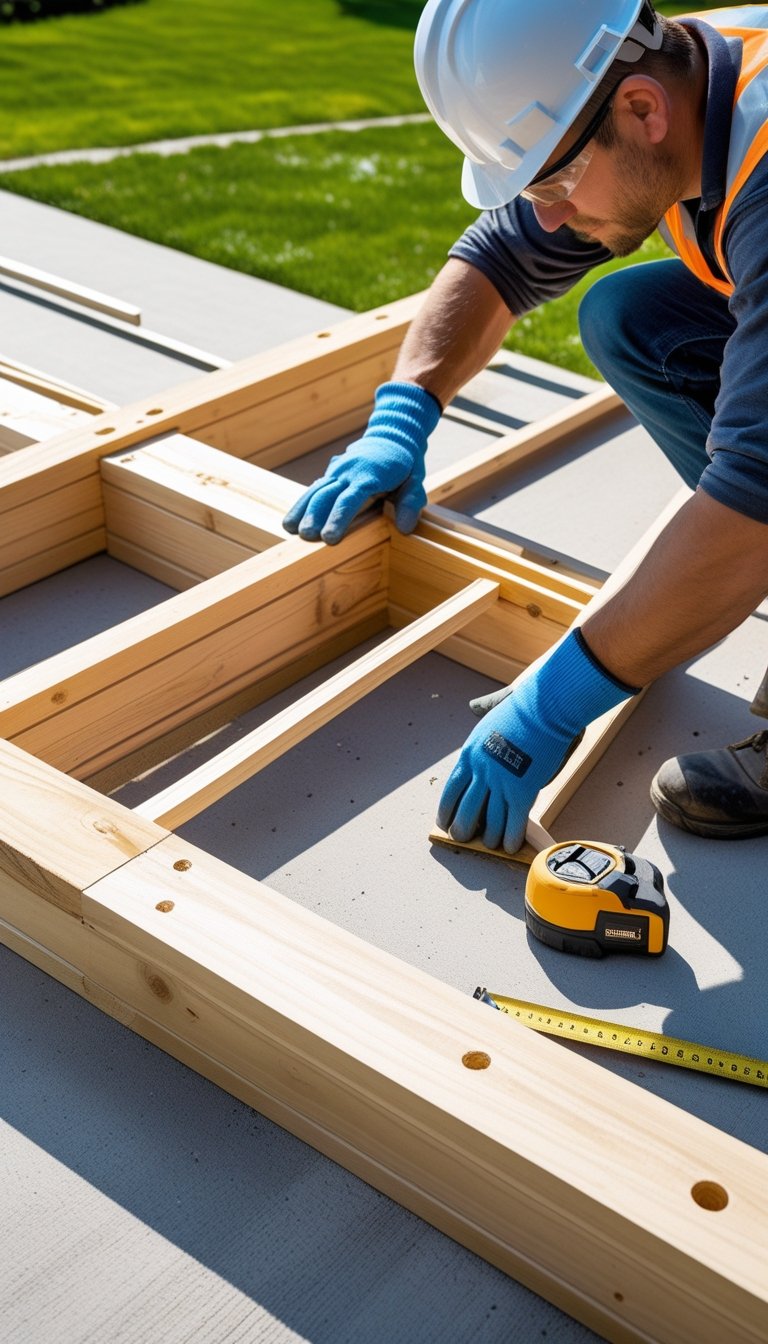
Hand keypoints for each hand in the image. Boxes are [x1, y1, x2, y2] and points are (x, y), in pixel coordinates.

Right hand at [282, 381, 440, 543]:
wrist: (391, 434)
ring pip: (315, 490)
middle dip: (314, 516)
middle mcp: (348, 472)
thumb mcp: (416, 481)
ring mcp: (337, 471)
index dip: (338, 519)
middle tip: (306, 537)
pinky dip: (302, 502)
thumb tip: (405, 528)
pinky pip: (314, 487)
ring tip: (289, 529)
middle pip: (326, 495)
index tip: (329, 538)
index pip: (349, 500)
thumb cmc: (405, 464)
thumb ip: (411, 503)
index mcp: (369, 477)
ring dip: (302, 509)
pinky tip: (292, 519)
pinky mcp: (331, 473)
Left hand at [437, 630, 637, 852]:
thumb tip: (473, 705)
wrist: (544, 708)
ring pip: (489, 822)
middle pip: (465, 811)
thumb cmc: (523, 705)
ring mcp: (501, 784)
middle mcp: (481, 773)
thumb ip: (481, 711)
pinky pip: (513, 824)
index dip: (446, 811)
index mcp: (470, 755)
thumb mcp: (492, 709)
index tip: (444, 822)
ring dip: (488, 838)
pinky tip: (509, 847)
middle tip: (463, 839)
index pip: (450, 791)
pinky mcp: (522, 792)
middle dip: (463, 830)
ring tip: (489, 845)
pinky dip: (510, 838)